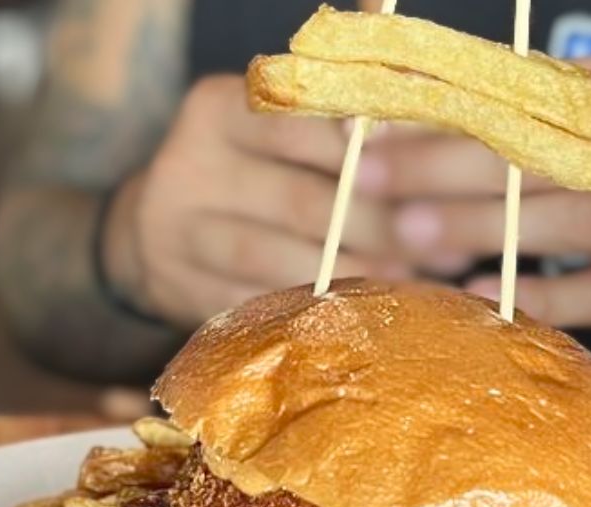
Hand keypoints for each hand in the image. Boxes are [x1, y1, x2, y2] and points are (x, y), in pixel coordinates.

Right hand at [104, 75, 405, 327]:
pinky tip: (353, 312)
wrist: (154, 230)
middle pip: (300, 200)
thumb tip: (437, 153)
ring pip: (277, 261)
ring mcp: (176, 235)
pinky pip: (257, 306)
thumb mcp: (278, 134)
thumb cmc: (250, 172)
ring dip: (349, 274)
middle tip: (427, 243)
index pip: (301, 126)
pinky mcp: (181, 291)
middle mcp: (187, 167)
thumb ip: (342, 135)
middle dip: (375, 226)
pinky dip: (311, 312)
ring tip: (401, 282)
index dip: (366, 154)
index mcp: (216, 111)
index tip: (419, 176)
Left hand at [361, 56, 590, 326]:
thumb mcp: (579, 111)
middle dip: (445, 166)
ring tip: (414, 234)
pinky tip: (481, 296)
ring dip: (486, 227)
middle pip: (537, 153)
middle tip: (370, 179)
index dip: (445, 110)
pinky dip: (540, 296)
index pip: (522, 94)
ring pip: (567, 221)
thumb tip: (396, 93)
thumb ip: (500, 103)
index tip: (373, 125)